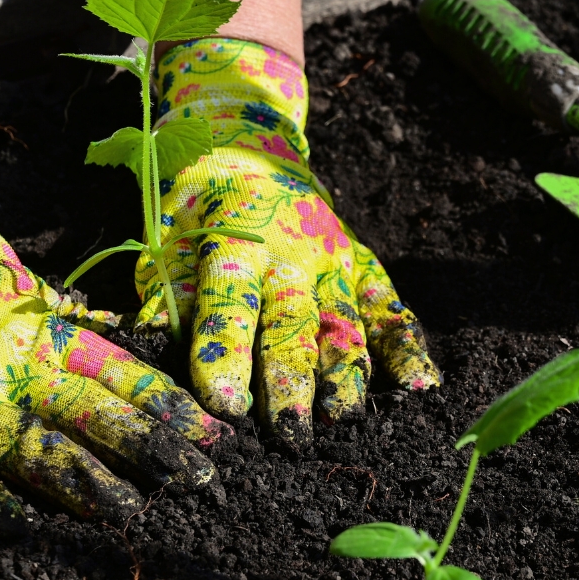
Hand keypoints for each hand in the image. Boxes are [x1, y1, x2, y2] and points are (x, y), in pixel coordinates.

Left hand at [135, 38, 438, 447]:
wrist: (249, 144)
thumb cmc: (197, 206)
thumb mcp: (167, 235)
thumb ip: (168, 293)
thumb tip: (155, 349)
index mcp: (235, 245)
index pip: (228, 304)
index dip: (226, 354)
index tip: (225, 405)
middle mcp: (291, 258)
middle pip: (292, 326)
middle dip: (292, 382)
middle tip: (289, 435)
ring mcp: (334, 264)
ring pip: (344, 324)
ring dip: (345, 375)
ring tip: (343, 419)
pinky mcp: (364, 268)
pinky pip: (391, 310)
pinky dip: (410, 347)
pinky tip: (422, 388)